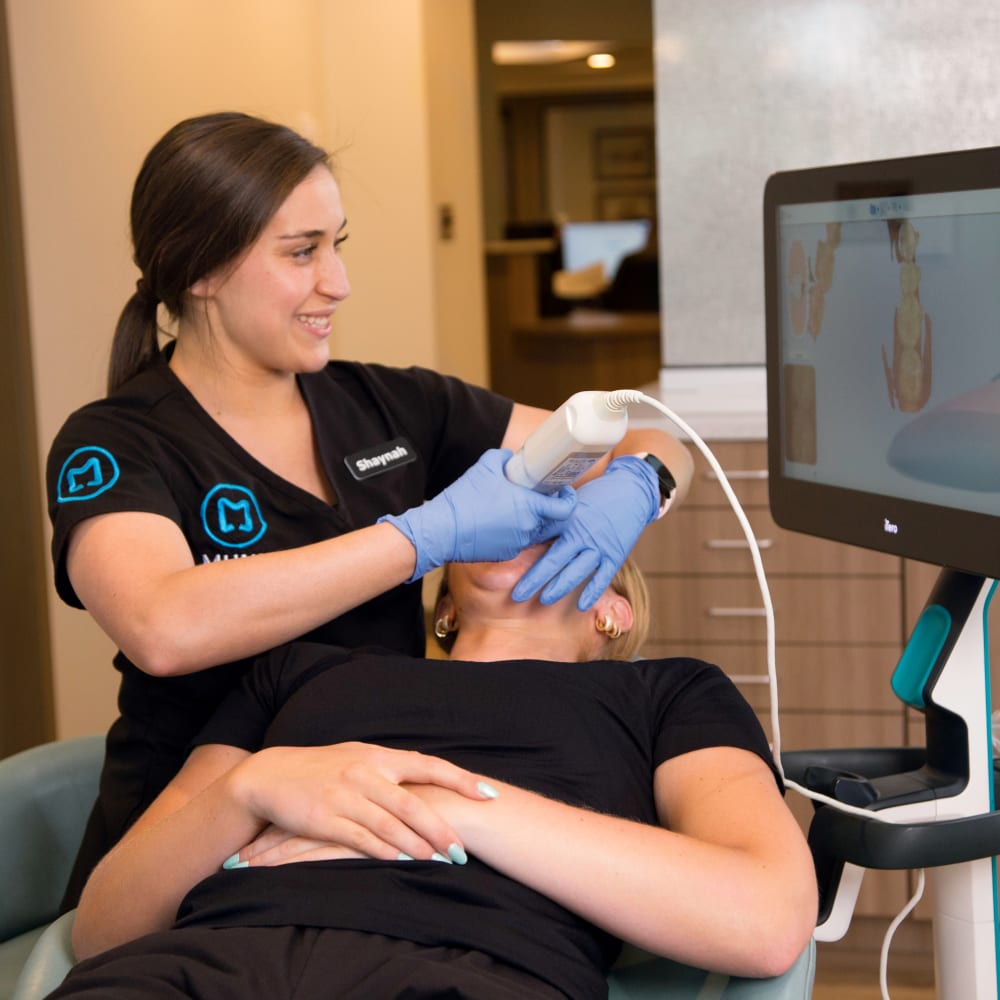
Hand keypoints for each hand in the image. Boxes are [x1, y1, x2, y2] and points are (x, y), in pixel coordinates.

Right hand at [231, 742, 497, 863]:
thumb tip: (427, 776)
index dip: (460, 780)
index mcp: (378, 756)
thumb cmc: (320, 769)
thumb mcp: (357, 757)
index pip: (428, 765)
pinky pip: (359, 837)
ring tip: (440, 860)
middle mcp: (366, 773)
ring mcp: (345, 796)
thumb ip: (389, 768)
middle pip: (412, 802)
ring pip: (390, 823)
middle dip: (441, 827)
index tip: (488, 794)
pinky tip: (400, 861)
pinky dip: (382, 850)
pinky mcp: (325, 819)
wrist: (269, 776)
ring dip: (417, 845)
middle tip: (462, 849)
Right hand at [379, 448, 575, 579]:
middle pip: (554, 522)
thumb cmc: (464, 499)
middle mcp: (528, 528)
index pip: (566, 509)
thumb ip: (504, 458)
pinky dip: (516, 532)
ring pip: (536, 532)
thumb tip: (512, 458)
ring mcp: (518, 544)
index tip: (564, 490)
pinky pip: (519, 541)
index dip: (569, 499)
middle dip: (553, 510)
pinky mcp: (505, 554)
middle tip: (544, 497)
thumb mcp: (484, 466)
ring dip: (533, 521)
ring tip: (518, 507)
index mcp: (529, 507)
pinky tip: (501, 521)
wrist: (441, 531)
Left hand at [511, 455, 658, 610]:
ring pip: (576, 571)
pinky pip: (603, 577)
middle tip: (517, 595)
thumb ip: (552, 520)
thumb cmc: (597, 496)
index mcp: (567, 519)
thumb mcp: (571, 503)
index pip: (540, 539)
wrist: (632, 490)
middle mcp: (582, 534)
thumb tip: (527, 532)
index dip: (524, 555)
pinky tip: (582, 605)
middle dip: (535, 579)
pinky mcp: (616, 555)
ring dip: (559, 587)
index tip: (507, 569)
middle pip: (554, 560)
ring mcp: (600, 546)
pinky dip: (593, 592)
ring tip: (544, 600)